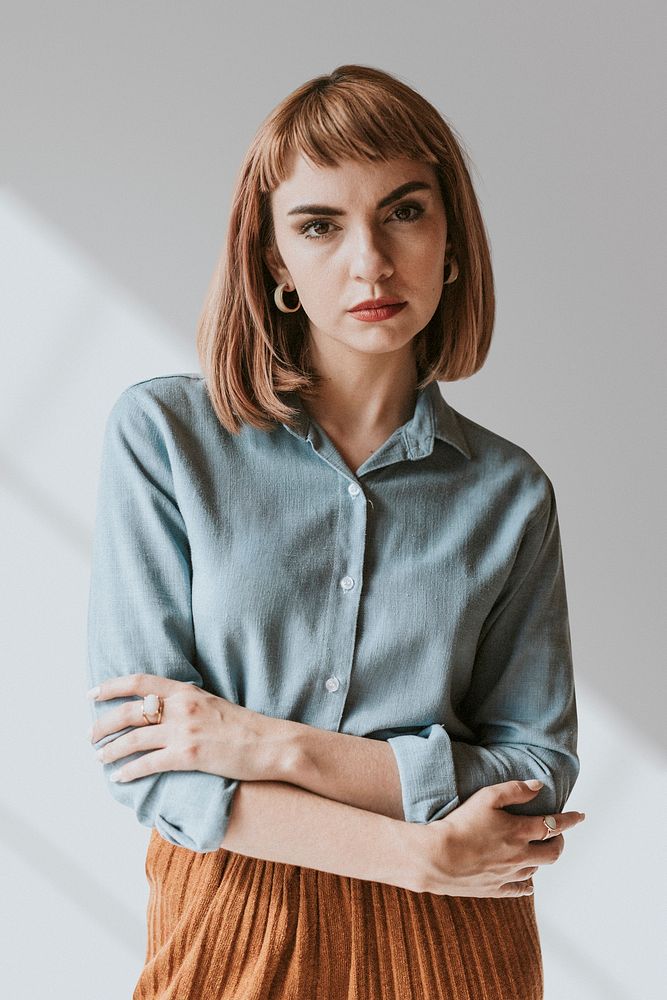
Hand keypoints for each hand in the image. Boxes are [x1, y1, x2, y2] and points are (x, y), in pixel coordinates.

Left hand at [87, 673, 291, 783]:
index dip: (112, 686)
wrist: (272, 744)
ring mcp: (184, 731)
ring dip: (110, 749)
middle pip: (129, 711)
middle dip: (103, 723)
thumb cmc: (246, 727)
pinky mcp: (189, 756)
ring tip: (99, 757)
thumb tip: (164, 710)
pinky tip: (120, 777)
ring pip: (133, 739)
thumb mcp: (213, 704)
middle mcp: (182, 707)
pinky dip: (129, 771)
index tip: (92, 692)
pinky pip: (149, 764)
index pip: (140, 682)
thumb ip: (188, 703)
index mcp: (187, 691)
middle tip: (90, 735)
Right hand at [418, 779, 585, 897]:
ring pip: (536, 870)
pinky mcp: (495, 888)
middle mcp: (520, 856)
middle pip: (552, 852)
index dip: (570, 820)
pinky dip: (527, 884)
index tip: (580, 816)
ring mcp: (508, 875)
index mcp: (519, 832)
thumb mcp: (486, 797)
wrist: (437, 857)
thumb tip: (538, 786)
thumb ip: (514, 790)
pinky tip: (528, 883)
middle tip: (559, 835)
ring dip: (542, 859)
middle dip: (560, 842)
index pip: (554, 824)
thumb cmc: (460, 823)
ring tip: (539, 851)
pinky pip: (519, 889)